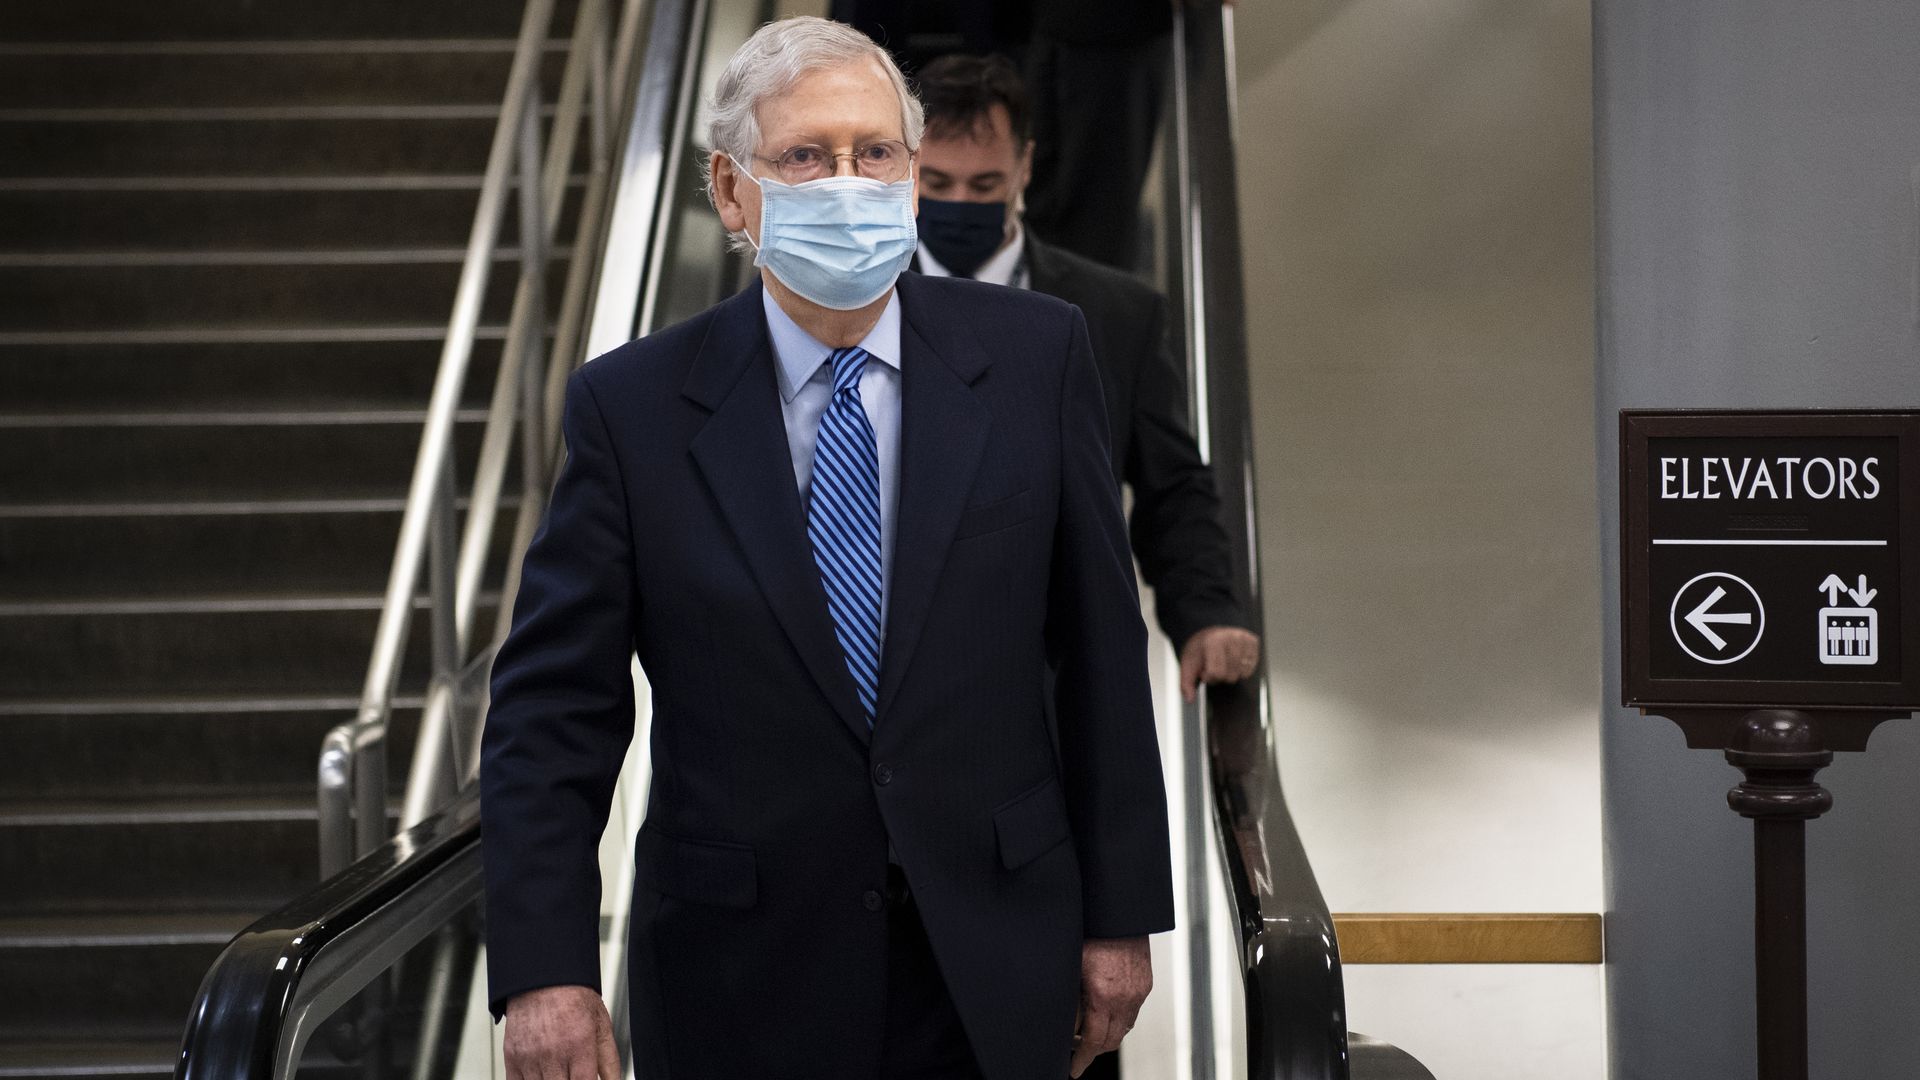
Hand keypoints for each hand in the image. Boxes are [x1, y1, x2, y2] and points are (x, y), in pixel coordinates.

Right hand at [503, 985, 620, 1079]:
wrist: (542, 979)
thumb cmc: (573, 998)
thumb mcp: (601, 1025)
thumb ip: (609, 1060)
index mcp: (579, 1045)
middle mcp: (553, 1053)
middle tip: (572, 1074)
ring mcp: (530, 1057)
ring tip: (560, 1071)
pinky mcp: (512, 1058)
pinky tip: (543, 1074)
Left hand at [1070, 937, 1151, 1076]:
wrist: (1119, 913)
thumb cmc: (1092, 933)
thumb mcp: (1070, 968)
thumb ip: (1069, 1001)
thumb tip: (1066, 1025)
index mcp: (1103, 996)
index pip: (1094, 1042)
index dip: (1082, 1059)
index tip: (1074, 1068)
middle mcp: (1125, 998)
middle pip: (1112, 1041)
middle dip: (1094, 1049)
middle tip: (1076, 1047)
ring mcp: (1138, 991)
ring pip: (1124, 1028)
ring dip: (1108, 1033)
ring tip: (1089, 1027)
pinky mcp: (1145, 984)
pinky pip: (1133, 1011)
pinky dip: (1119, 1017)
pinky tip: (1106, 1008)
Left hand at [1178, 626, 1260, 701]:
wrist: (1209, 632)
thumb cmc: (1200, 648)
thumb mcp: (1188, 664)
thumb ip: (1186, 683)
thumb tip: (1190, 699)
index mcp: (1213, 641)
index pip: (1217, 673)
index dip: (1209, 677)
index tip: (1204, 671)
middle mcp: (1231, 637)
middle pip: (1230, 676)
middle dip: (1220, 676)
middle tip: (1214, 666)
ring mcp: (1244, 638)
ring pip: (1242, 674)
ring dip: (1231, 673)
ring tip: (1223, 663)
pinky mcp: (1253, 641)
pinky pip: (1250, 668)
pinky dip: (1242, 669)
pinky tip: (1233, 661)